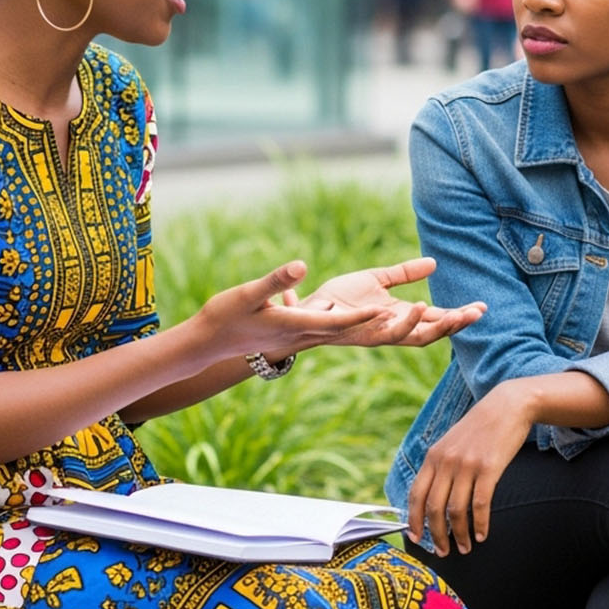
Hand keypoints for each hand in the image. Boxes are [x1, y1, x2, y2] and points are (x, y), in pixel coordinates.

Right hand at [196, 261, 388, 359]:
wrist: (208, 343)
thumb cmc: (225, 316)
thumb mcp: (248, 293)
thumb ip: (275, 280)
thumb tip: (301, 265)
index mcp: (294, 325)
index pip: (336, 322)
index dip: (362, 315)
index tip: (387, 308)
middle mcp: (302, 334)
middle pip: (347, 330)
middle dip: (376, 325)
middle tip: (400, 319)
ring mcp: (299, 336)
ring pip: (341, 330)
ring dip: (367, 323)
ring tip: (396, 313)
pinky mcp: (294, 332)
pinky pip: (328, 328)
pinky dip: (349, 321)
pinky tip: (360, 312)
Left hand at [299, 258, 485, 348]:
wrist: (304, 310)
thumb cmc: (339, 298)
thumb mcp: (377, 280)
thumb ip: (404, 273)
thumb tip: (434, 264)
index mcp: (398, 318)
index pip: (435, 320)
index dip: (458, 316)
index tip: (481, 307)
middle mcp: (391, 330)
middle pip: (431, 333)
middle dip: (454, 325)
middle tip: (477, 313)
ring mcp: (377, 333)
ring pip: (412, 337)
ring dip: (432, 326)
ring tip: (450, 313)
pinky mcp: (360, 331)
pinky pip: (385, 332)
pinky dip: (402, 322)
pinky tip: (417, 306)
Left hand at [407, 384, 532, 555]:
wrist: (507, 406)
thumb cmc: (480, 427)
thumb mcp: (452, 441)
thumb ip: (440, 465)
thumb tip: (432, 496)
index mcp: (433, 456)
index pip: (416, 495)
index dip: (413, 520)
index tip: (416, 539)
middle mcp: (446, 461)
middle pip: (433, 508)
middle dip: (436, 535)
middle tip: (443, 552)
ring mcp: (466, 464)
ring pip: (456, 511)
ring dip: (459, 535)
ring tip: (465, 547)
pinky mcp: (488, 468)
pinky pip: (480, 504)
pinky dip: (480, 524)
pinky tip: (482, 534)